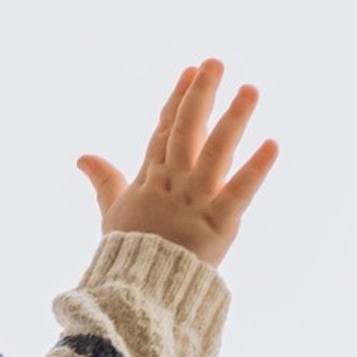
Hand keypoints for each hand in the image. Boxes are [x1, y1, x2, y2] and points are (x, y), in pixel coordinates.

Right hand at [78, 60, 277, 267]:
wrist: (135, 292)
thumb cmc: (129, 252)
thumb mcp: (113, 212)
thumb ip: (104, 181)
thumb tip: (83, 157)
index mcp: (150, 180)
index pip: (164, 132)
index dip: (177, 100)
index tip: (191, 71)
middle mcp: (172, 184)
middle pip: (186, 132)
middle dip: (200, 96)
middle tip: (215, 63)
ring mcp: (194, 202)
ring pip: (214, 153)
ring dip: (232, 120)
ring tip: (250, 89)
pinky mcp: (217, 223)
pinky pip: (238, 193)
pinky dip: (256, 170)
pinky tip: (273, 144)